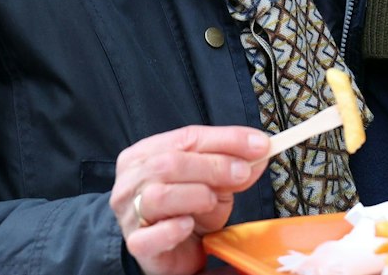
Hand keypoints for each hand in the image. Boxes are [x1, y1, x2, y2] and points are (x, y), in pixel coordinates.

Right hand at [113, 125, 270, 274]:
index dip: (226, 139)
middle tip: (242, 173)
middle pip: (169, 163)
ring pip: (159, 195)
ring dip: (196, 196)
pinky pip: (150, 236)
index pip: (187, 137)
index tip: (259, 145)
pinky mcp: (136, 244)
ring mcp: (128, 213)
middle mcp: (132, 180)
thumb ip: (233, 166)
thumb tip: (258, 151)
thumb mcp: (215, 183)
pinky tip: (188, 225)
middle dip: (214, 166)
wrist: (175, 251)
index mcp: (146, 154)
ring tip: (211, 202)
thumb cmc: (190, 210)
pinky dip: (173, 229)